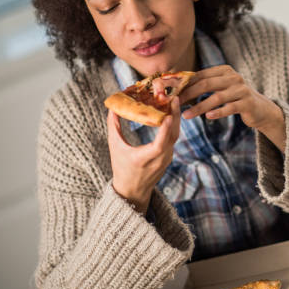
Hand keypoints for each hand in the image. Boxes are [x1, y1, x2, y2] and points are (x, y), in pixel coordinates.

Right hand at [107, 97, 180, 213]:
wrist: (133, 191)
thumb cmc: (121, 168)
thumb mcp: (115, 148)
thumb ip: (114, 128)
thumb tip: (112, 109)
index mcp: (146, 158)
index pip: (160, 144)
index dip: (165, 130)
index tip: (169, 115)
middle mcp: (160, 159)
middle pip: (173, 136)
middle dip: (175, 115)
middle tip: (174, 98)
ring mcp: (167, 158)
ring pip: (175, 136)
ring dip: (175, 118)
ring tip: (173, 101)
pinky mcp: (169, 156)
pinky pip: (173, 139)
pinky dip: (173, 125)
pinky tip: (171, 112)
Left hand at [179, 65, 285, 151]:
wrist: (260, 109)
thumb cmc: (235, 98)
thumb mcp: (222, 88)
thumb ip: (206, 84)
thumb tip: (179, 86)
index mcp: (225, 71)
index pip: (201, 75)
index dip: (185, 84)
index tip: (172, 93)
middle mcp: (234, 77)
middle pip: (206, 84)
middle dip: (189, 94)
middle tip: (175, 104)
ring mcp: (241, 90)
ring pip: (216, 98)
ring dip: (199, 107)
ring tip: (186, 116)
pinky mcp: (247, 103)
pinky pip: (229, 108)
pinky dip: (218, 112)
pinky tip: (208, 117)